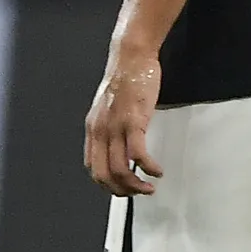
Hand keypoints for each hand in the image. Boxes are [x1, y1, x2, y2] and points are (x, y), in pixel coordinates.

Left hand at [86, 48, 162, 196]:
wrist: (130, 58)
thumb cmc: (125, 79)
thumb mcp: (109, 107)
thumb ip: (110, 126)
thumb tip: (119, 143)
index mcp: (93, 129)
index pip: (93, 168)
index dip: (107, 184)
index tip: (123, 187)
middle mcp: (100, 131)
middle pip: (105, 174)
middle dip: (122, 191)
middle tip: (137, 193)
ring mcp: (115, 127)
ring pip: (120, 169)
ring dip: (136, 185)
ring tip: (149, 187)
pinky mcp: (134, 121)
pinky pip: (138, 155)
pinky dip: (148, 168)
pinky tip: (157, 171)